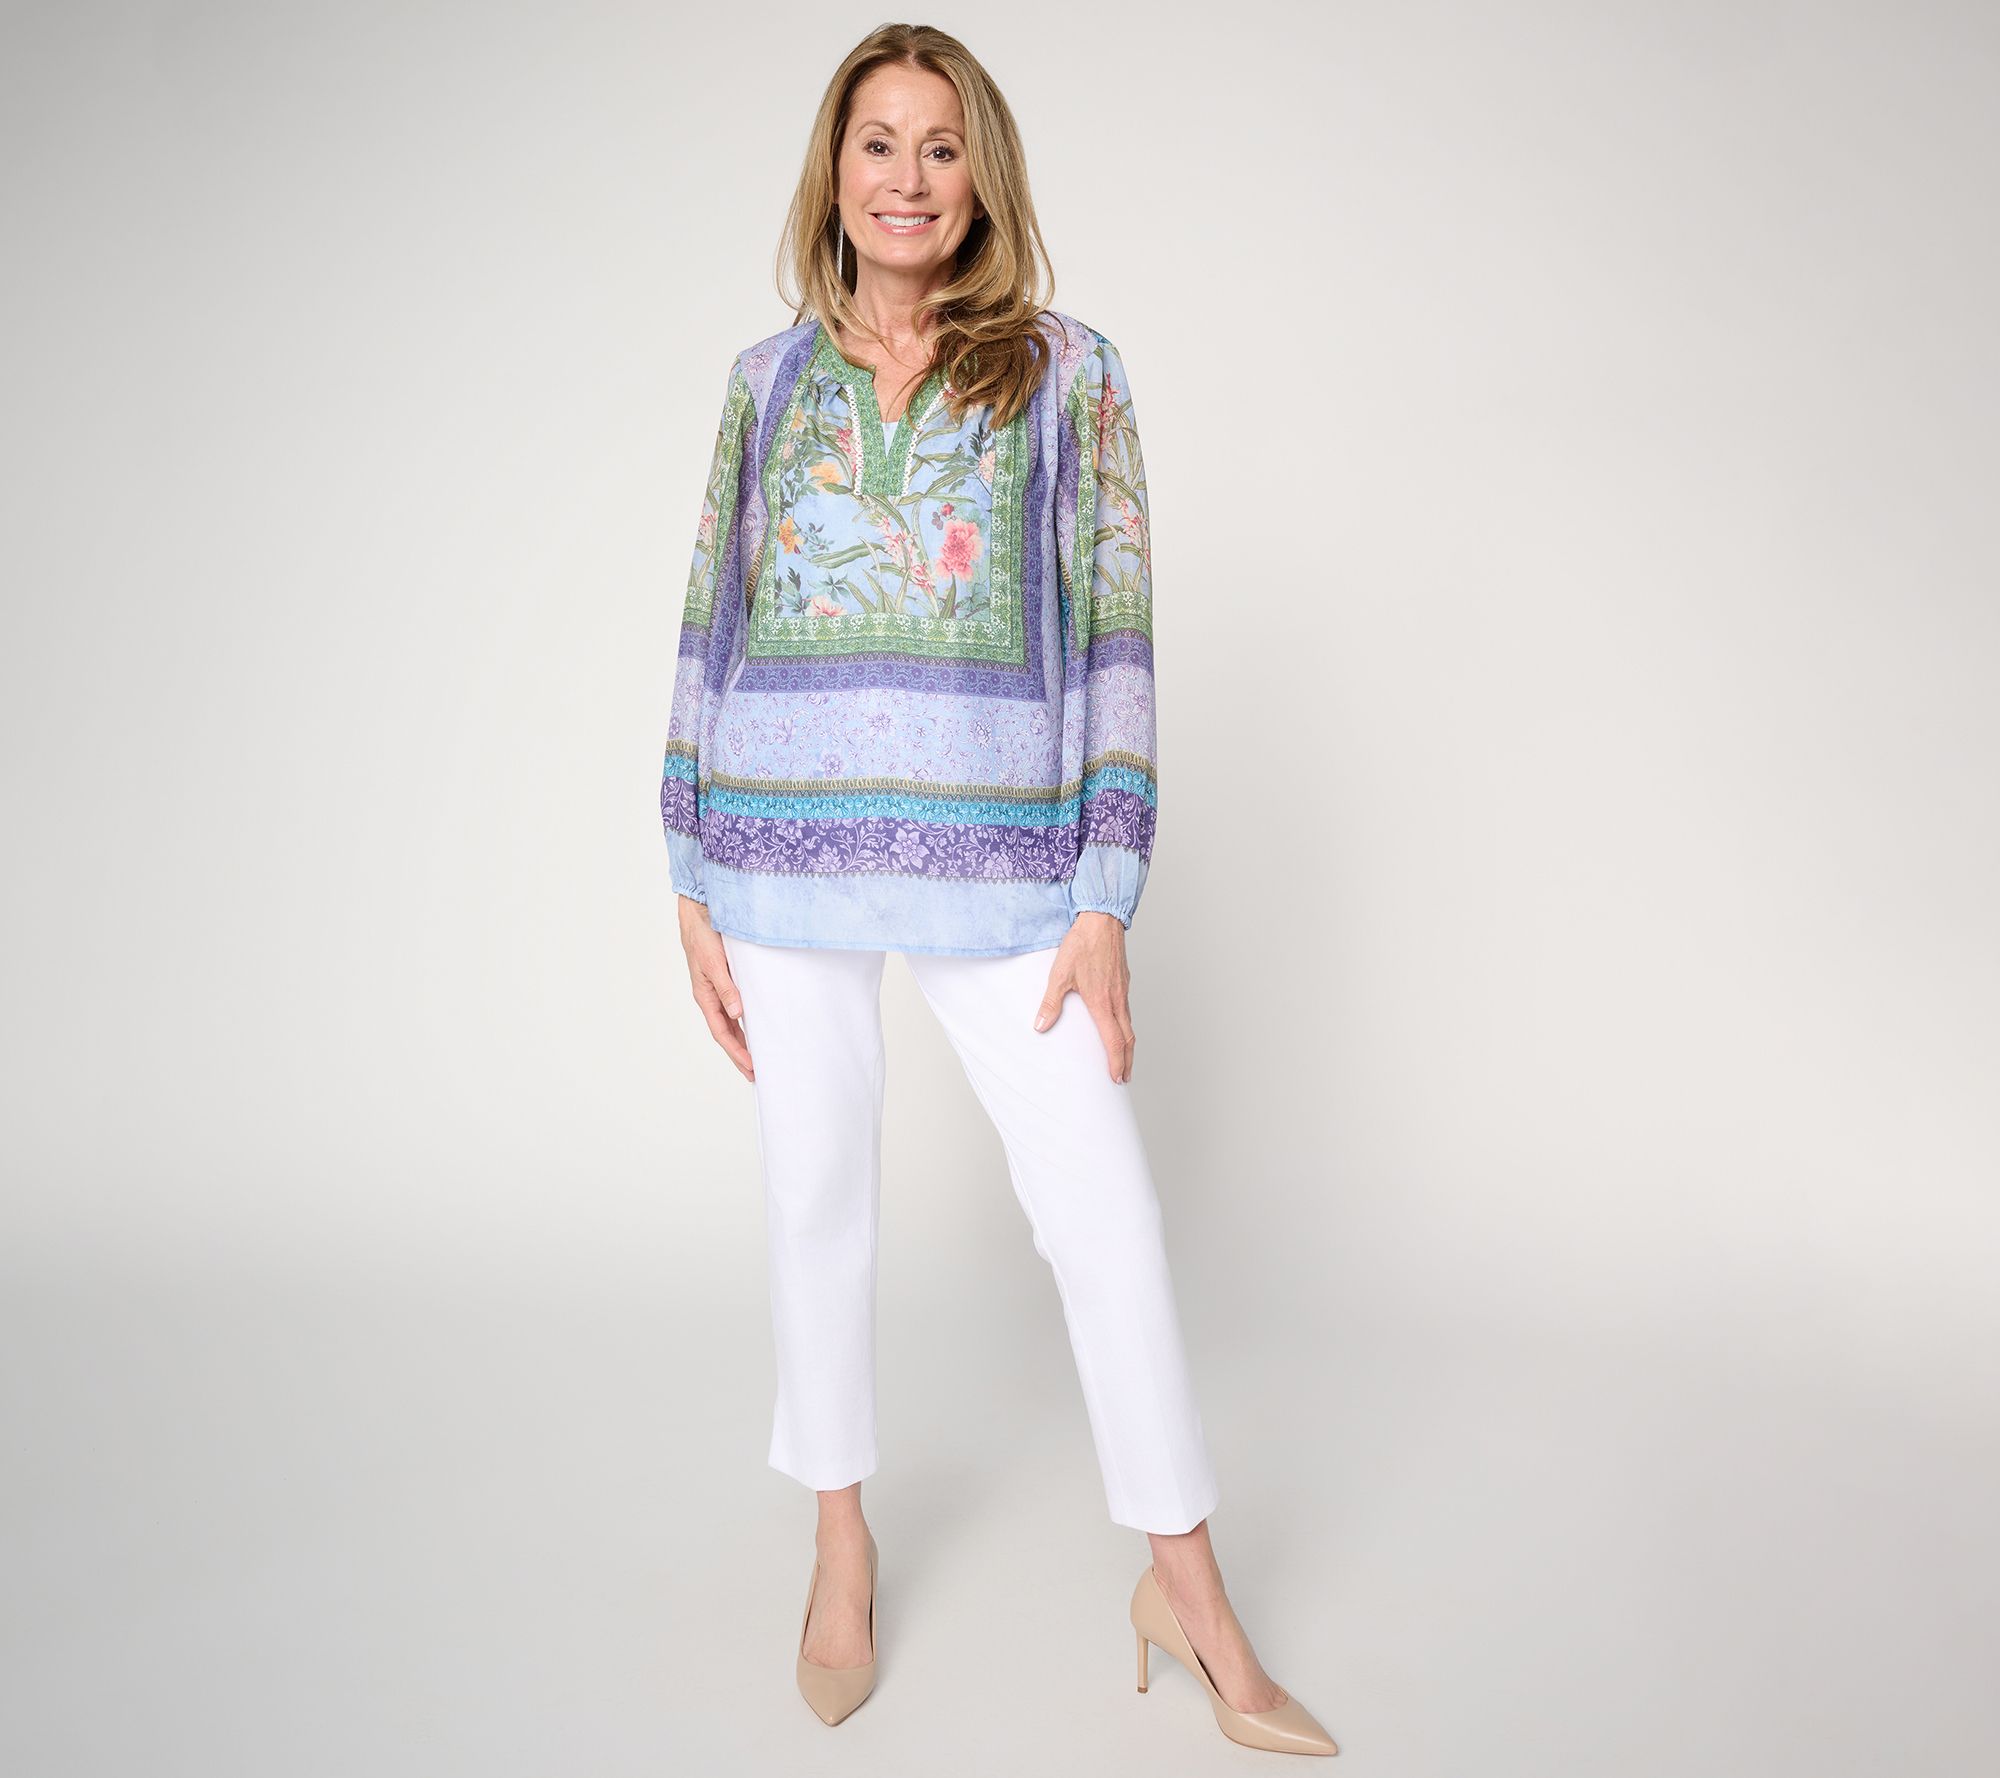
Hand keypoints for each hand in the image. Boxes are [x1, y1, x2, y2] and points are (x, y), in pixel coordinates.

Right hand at [677, 895, 753, 1080]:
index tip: (751, 1068)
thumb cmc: (702, 936)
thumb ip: (726, 988)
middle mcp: (712, 996)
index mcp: (706, 996)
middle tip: (756, 1074)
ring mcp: (719, 989)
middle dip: (740, 1054)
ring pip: (732, 1022)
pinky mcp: (727, 979)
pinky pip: (737, 1006)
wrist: (699, 912)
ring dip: (743, 1040)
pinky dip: (745, 1020)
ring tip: (757, 1058)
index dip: (737, 1052)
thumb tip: (738, 1014)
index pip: (723, 1033)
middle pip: (727, 1033)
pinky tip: (755, 1026)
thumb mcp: (714, 963)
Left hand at [1033, 910, 1134, 1082]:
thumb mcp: (1059, 975)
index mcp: (1103, 1003)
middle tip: (1124, 1077)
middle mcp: (1118, 1000)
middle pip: (1128, 1039)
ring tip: (1123, 1057)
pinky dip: (1126, 1027)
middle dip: (1127, 1061)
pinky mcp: (1124, 982)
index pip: (1114, 1041)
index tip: (1116, 1078)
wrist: (1102, 921)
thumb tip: (1040, 1026)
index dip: (1116, 1062)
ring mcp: (1123, 991)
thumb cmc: (1082, 945)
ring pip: (1130, 1025)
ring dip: (1128, 1045)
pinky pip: (1128, 1011)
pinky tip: (1118, 1026)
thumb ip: (1051, 1003)